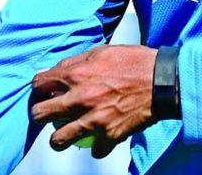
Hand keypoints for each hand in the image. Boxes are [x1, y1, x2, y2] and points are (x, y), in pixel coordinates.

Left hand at [30, 44, 156, 158]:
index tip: (43, 92)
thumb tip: (60, 70)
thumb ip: (79, 61)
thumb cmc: (135, 62)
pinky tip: (102, 138)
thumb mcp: (105, 51)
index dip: (38, 88)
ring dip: (60, 139)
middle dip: (40, 115)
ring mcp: (93, 120)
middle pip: (40, 115)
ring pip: (58, 141)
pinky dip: (97, 145)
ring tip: (66, 135)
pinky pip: (93, 150)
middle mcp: (80, 98)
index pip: (39, 83)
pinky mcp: (108, 136)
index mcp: (77, 74)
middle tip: (48, 115)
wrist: (163, 81)